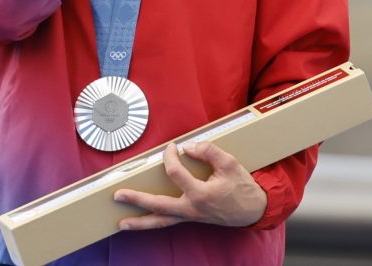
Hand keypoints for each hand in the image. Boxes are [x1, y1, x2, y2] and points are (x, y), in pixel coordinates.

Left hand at [113, 141, 266, 230]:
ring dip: (140, 223)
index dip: (169, 157)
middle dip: (137, 200)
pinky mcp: (191, 218)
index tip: (171, 147)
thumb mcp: (230, 163)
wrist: (252, 210)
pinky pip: (168, 222)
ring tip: (121, 223)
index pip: (176, 173)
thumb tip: (187, 147)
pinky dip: (153, 223)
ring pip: (160, 222)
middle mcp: (191, 208)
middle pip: (158, 206)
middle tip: (118, 195)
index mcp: (200, 194)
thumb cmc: (241, 186)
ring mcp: (190, 216)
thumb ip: (208, 151)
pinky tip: (142, 221)